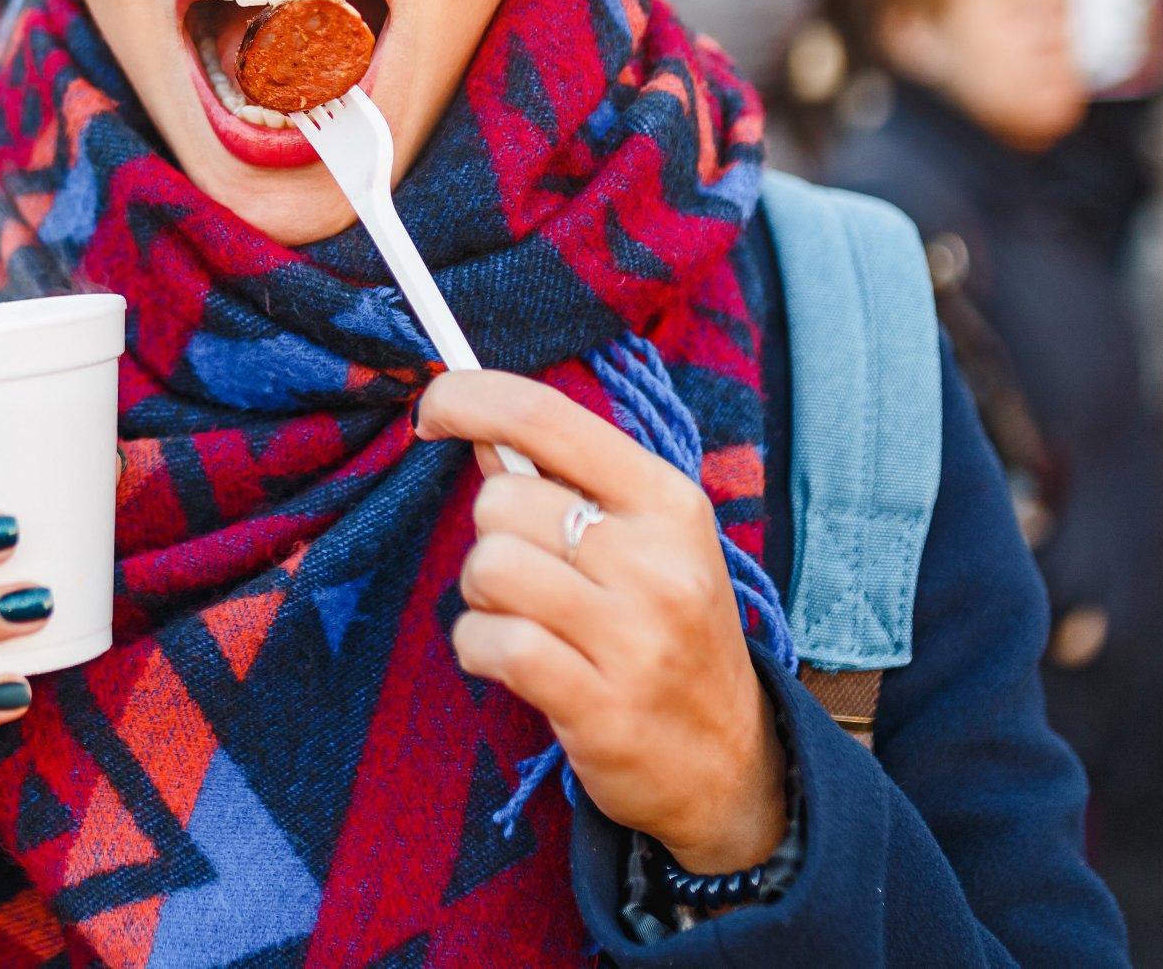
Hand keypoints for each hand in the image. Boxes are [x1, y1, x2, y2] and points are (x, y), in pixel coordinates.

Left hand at [416, 370, 787, 872]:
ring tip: (526, 622)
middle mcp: (658, 561)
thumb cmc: (667, 634)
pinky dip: (479, 648)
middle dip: (490, 538)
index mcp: (668, 500)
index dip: (469, 398)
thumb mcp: (643, 543)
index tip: (431, 410)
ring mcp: (635, 636)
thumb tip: (479, 428)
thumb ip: (563, 482)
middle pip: (501, 501)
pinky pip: (490, 642)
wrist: (731, 764)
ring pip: (488, 567)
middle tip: (530, 581)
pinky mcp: (601, 706)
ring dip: (481, 598)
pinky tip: (513, 664)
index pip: (546, 416)